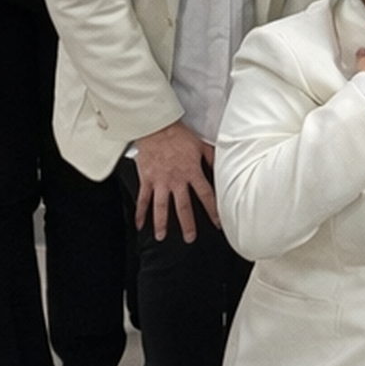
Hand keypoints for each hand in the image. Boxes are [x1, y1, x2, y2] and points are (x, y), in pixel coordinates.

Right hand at [133, 120, 218, 242]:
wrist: (156, 127)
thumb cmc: (179, 135)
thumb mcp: (202, 145)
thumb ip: (213, 159)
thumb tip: (224, 169)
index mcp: (192, 172)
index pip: (206, 195)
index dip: (213, 210)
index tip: (217, 223)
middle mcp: (176, 180)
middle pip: (183, 207)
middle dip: (187, 224)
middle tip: (190, 238)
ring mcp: (159, 181)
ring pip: (160, 207)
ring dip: (161, 223)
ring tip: (161, 237)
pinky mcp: (146, 179)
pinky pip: (142, 199)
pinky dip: (140, 213)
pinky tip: (140, 224)